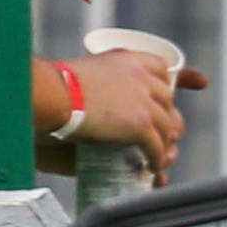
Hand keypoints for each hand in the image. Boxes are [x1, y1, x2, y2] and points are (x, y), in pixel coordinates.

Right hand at [41, 50, 189, 173]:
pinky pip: (157, 147)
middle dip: (166, 117)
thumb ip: (106, 77)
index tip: (170, 93)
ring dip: (165, 142)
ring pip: (168, 126)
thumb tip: (101, 95)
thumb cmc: (61, 84)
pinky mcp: (141, 125)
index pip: (162, 69)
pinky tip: (150, 166)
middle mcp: (143, 77)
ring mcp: (144, 102)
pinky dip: (156, 159)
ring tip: (158, 153)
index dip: (166, 84)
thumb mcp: (91, 68)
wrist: (56, 95)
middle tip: (159, 131)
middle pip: (168, 100)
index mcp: (130, 60)